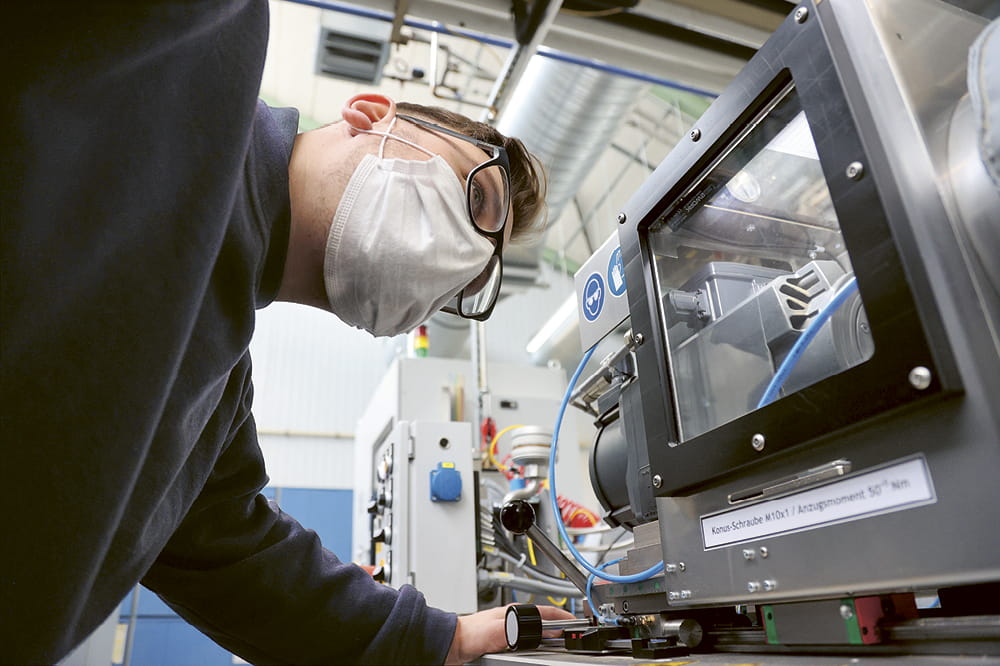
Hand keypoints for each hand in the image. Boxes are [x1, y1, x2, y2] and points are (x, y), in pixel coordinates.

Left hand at [444, 603, 575, 664]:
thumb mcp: (499, 631)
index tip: (574, 622)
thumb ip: (518, 629)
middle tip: (568, 634)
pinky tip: (532, 649)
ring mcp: (506, 629)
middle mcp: (511, 618)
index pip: (544, 612)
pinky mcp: (500, 640)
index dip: (561, 616)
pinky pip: (522, 641)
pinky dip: (532, 644)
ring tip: (555, 642)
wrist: (450, 643)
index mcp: (513, 612)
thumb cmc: (469, 633)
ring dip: (544, 636)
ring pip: (532, 632)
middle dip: (556, 627)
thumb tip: (535, 631)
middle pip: (541, 621)